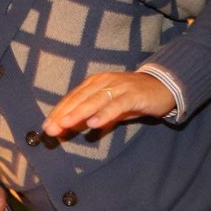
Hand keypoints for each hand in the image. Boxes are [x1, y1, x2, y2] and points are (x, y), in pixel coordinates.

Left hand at [42, 72, 175, 136]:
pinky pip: (117, 105)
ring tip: (65, 124)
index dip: (58, 112)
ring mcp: (119, 87)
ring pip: (94, 100)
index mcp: (95, 83)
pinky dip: (105, 114)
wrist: (163, 86)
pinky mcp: (134, 94)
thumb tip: (68, 128)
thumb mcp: (107, 108)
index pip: (72, 98)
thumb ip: (89, 116)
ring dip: (78, 113)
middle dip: (63, 114)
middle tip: (50, 129)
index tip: (46, 126)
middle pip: (79, 99)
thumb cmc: (132, 98)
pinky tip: (94, 123)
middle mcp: (104, 82)